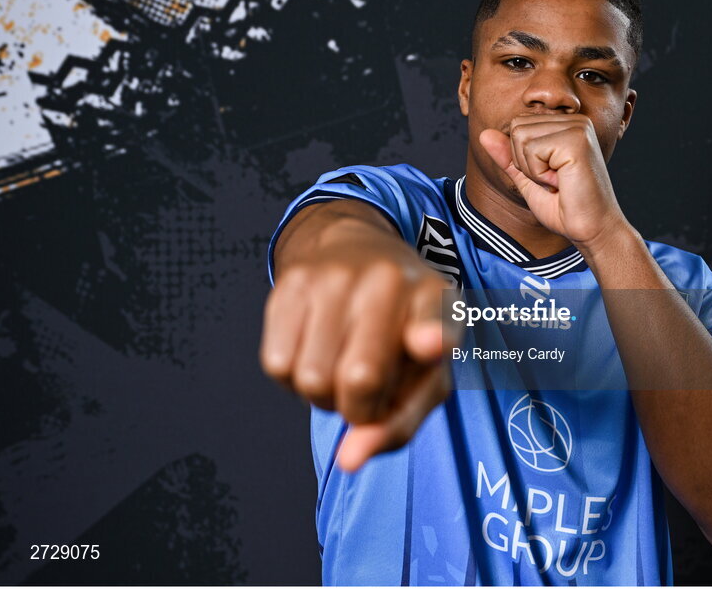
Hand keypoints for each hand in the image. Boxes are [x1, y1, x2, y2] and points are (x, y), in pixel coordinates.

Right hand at [260, 217, 460, 471]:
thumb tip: (349, 460)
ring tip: (341, 366)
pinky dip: (294, 377)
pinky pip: (277, 365)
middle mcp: (386, 280)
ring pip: (312, 380)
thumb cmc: (399, 330)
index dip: (432, 338)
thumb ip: (398, 424)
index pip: (434, 323)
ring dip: (324, 394)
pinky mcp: (288, 284)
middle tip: (368, 391)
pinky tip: (314, 352)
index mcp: (434, 299)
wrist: (356, 251)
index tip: (430, 344)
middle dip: (360, 408)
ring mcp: (333, 277)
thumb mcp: (423, 374)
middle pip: (360, 380)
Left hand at [479, 113, 630, 247]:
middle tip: (554, 181)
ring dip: (533, 169)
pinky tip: (562, 182)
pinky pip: (532, 150)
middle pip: (517, 128)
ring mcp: (577, 128)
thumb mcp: (528, 178)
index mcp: (567, 125)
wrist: (591, 230)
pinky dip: (540, 174)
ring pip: (521, 137)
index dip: (524, 159)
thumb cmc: (566, 208)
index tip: (550, 177)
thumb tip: (484, 134)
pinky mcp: (576, 140)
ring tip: (559, 181)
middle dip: (526, 163)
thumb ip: (508, 156)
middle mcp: (575, 120)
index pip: (518, 126)